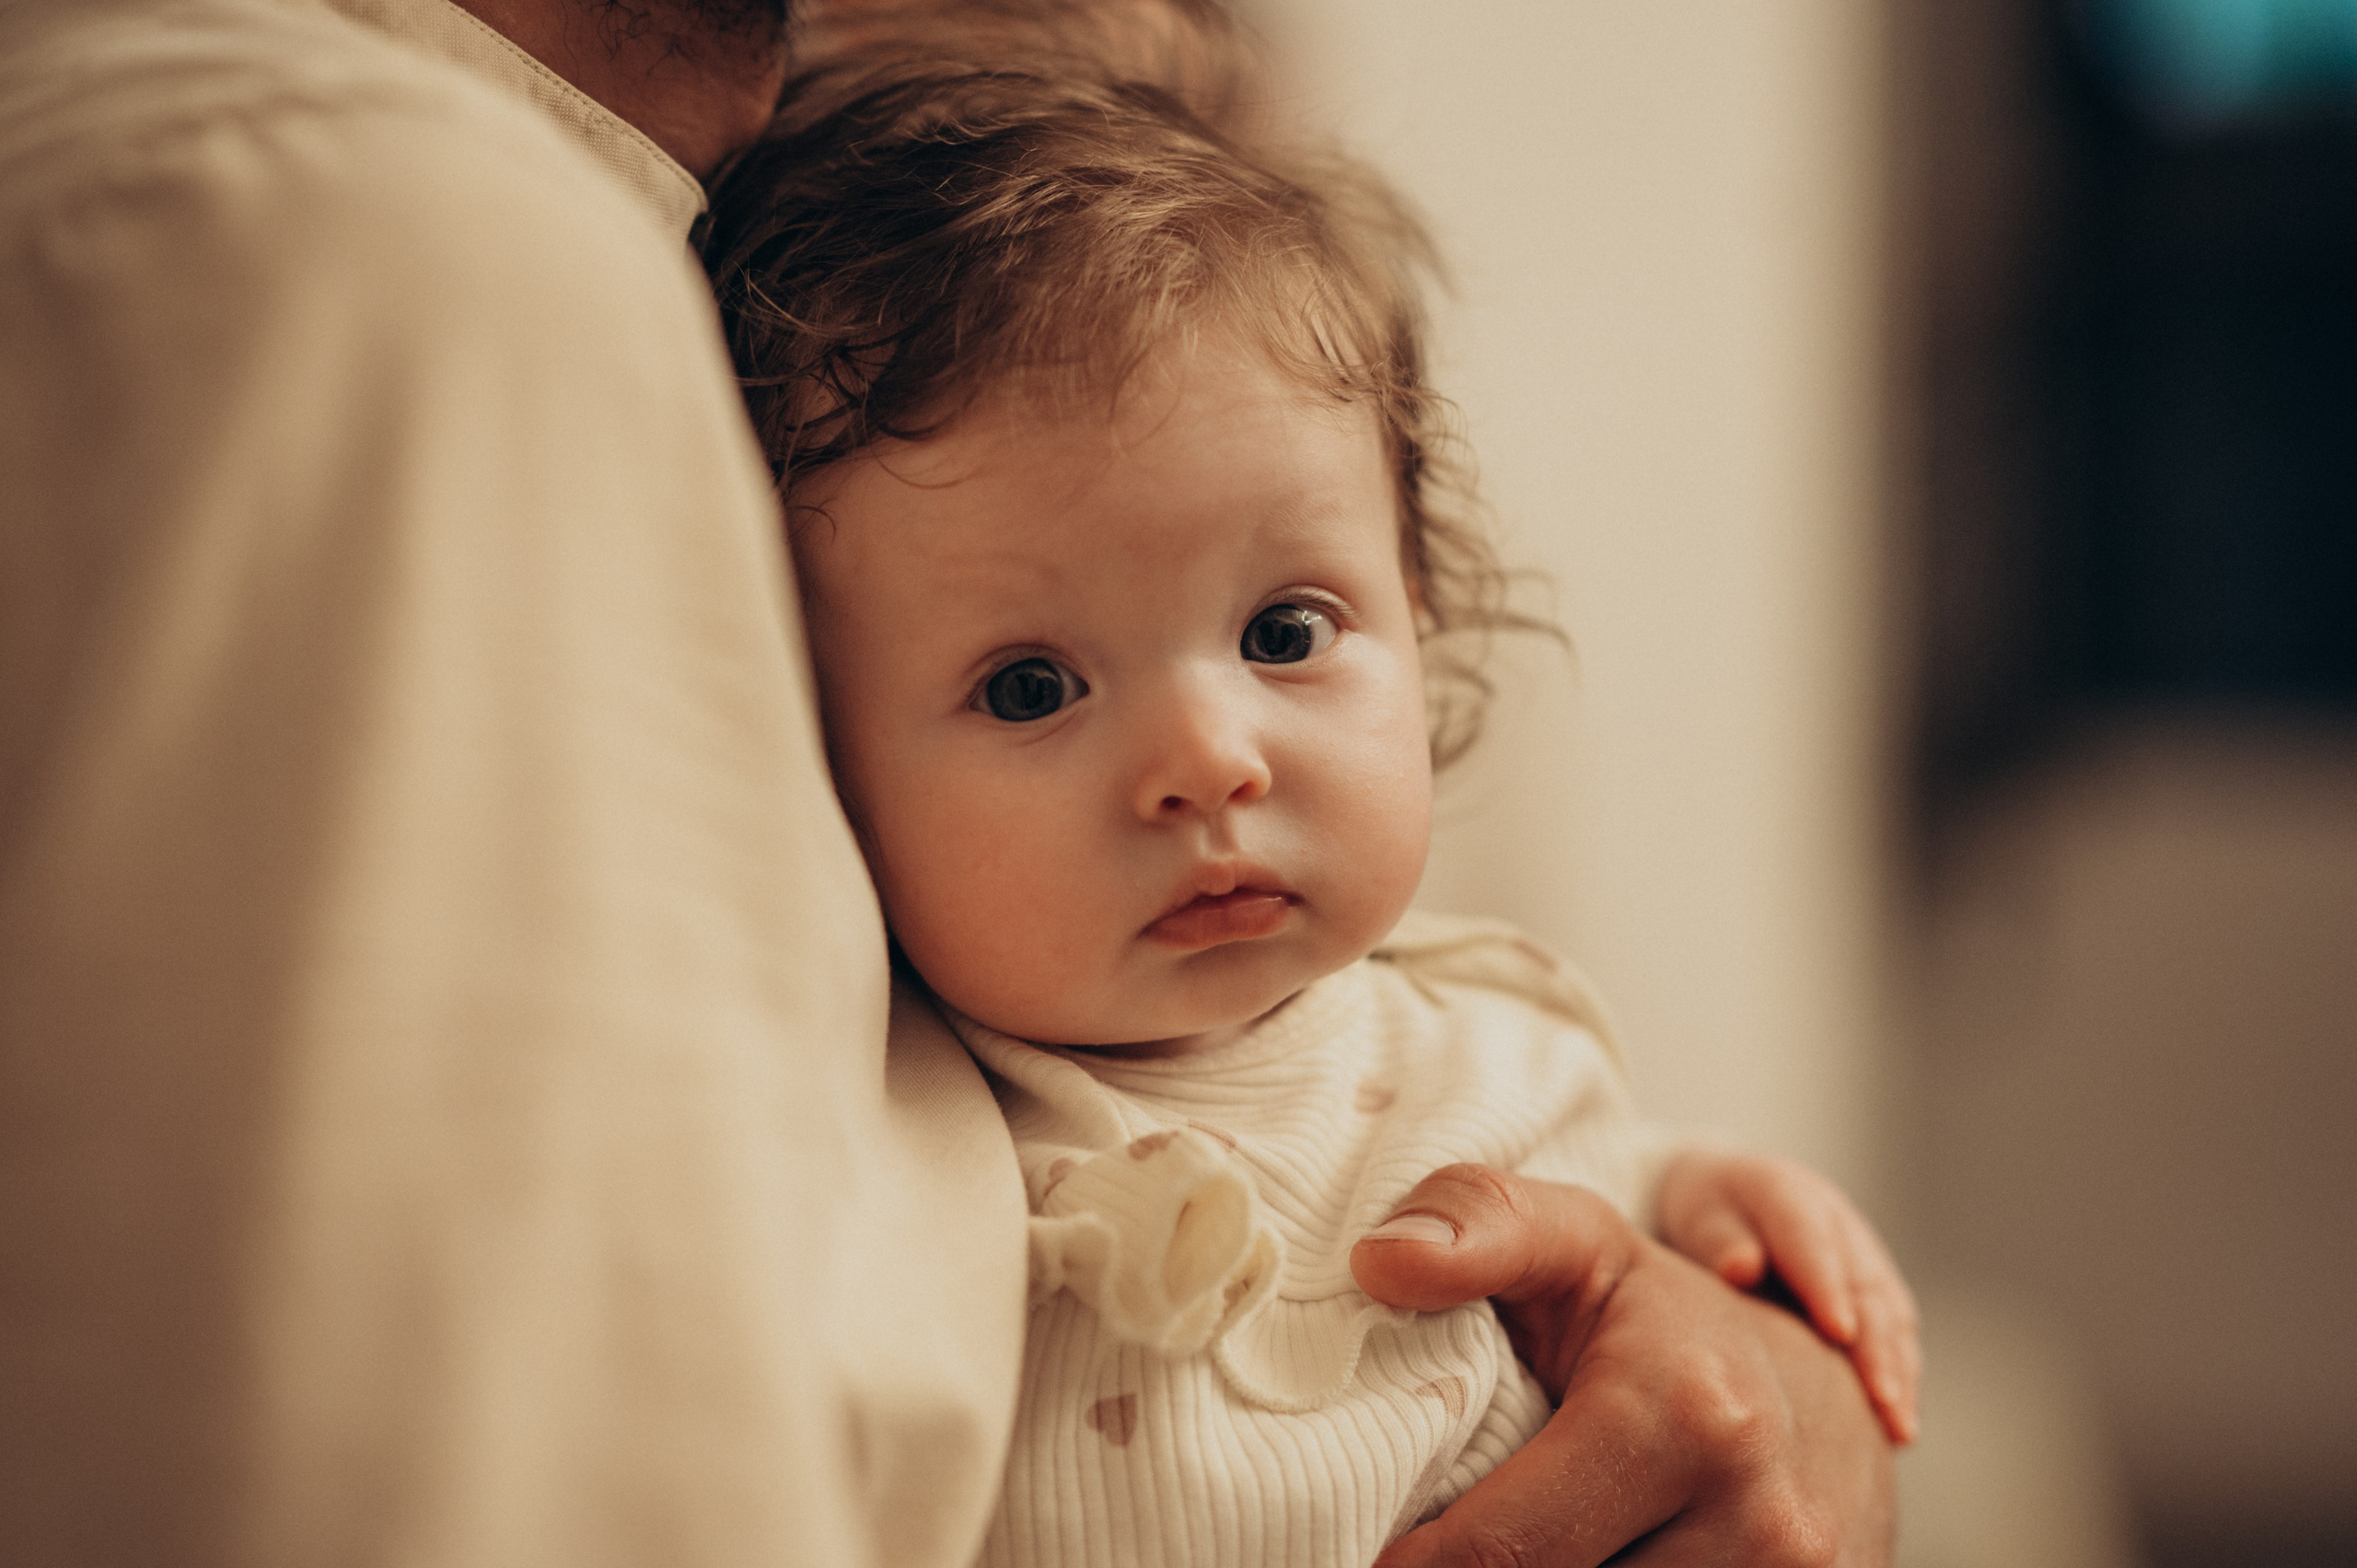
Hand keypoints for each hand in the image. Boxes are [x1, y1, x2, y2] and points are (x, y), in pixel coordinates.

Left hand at [1352, 1166, 1895, 1567]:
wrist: (1823, 1387)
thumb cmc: (1667, 1319)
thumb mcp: (1577, 1244)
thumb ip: (1478, 1226)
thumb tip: (1378, 1259)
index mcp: (1690, 1416)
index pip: (1501, 1551)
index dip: (1412, 1565)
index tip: (1370, 1551)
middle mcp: (1763, 1519)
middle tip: (1438, 1545)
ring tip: (1519, 1544)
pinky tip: (1581, 1556)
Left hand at [1655, 1149, 1919, 1442]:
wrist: (1736, 1203)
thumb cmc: (1710, 1215)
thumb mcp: (1701, 1215)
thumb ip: (1720, 1241)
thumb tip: (1741, 1268)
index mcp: (1792, 1196)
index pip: (1814, 1244)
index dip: (1830, 1288)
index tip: (1840, 1333)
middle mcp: (1841, 1227)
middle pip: (1868, 1288)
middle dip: (1879, 1346)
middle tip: (1885, 1401)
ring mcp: (1866, 1259)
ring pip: (1892, 1317)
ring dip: (1901, 1372)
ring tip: (1902, 1429)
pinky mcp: (1876, 1293)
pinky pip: (1896, 1335)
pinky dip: (1901, 1376)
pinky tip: (1898, 1425)